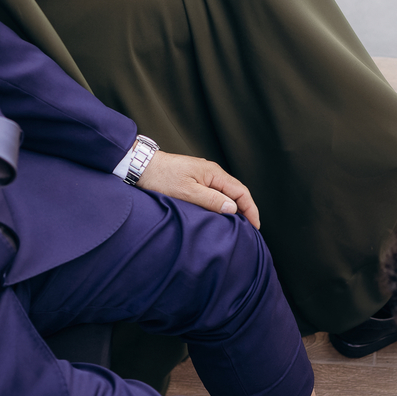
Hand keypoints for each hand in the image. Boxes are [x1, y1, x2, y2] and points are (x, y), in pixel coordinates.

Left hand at [136, 151, 260, 228]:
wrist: (141, 166)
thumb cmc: (161, 178)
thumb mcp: (187, 192)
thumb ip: (211, 200)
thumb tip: (232, 208)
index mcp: (214, 173)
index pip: (241, 192)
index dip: (251, 209)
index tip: (255, 226)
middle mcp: (212, 173)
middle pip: (237, 192)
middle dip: (246, 210)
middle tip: (250, 229)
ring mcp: (204, 176)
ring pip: (226, 193)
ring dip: (234, 208)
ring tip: (238, 225)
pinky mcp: (195, 180)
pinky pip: (216, 193)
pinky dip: (222, 205)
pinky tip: (220, 215)